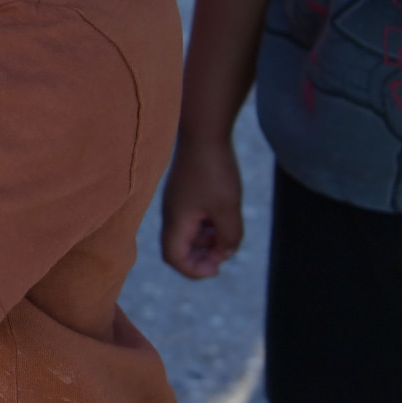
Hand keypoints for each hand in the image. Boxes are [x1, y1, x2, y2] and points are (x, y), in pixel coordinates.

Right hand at [160, 135, 244, 278]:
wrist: (204, 132)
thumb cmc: (214, 170)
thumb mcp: (228, 208)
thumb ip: (229, 236)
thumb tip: (226, 252)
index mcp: (177, 220)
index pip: (175, 258)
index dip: (194, 270)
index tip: (218, 267)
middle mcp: (172, 214)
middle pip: (180, 249)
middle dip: (203, 257)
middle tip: (226, 252)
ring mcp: (178, 203)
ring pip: (189, 235)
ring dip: (208, 242)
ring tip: (228, 235)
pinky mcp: (186, 193)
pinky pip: (193, 220)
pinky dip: (208, 227)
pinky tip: (225, 218)